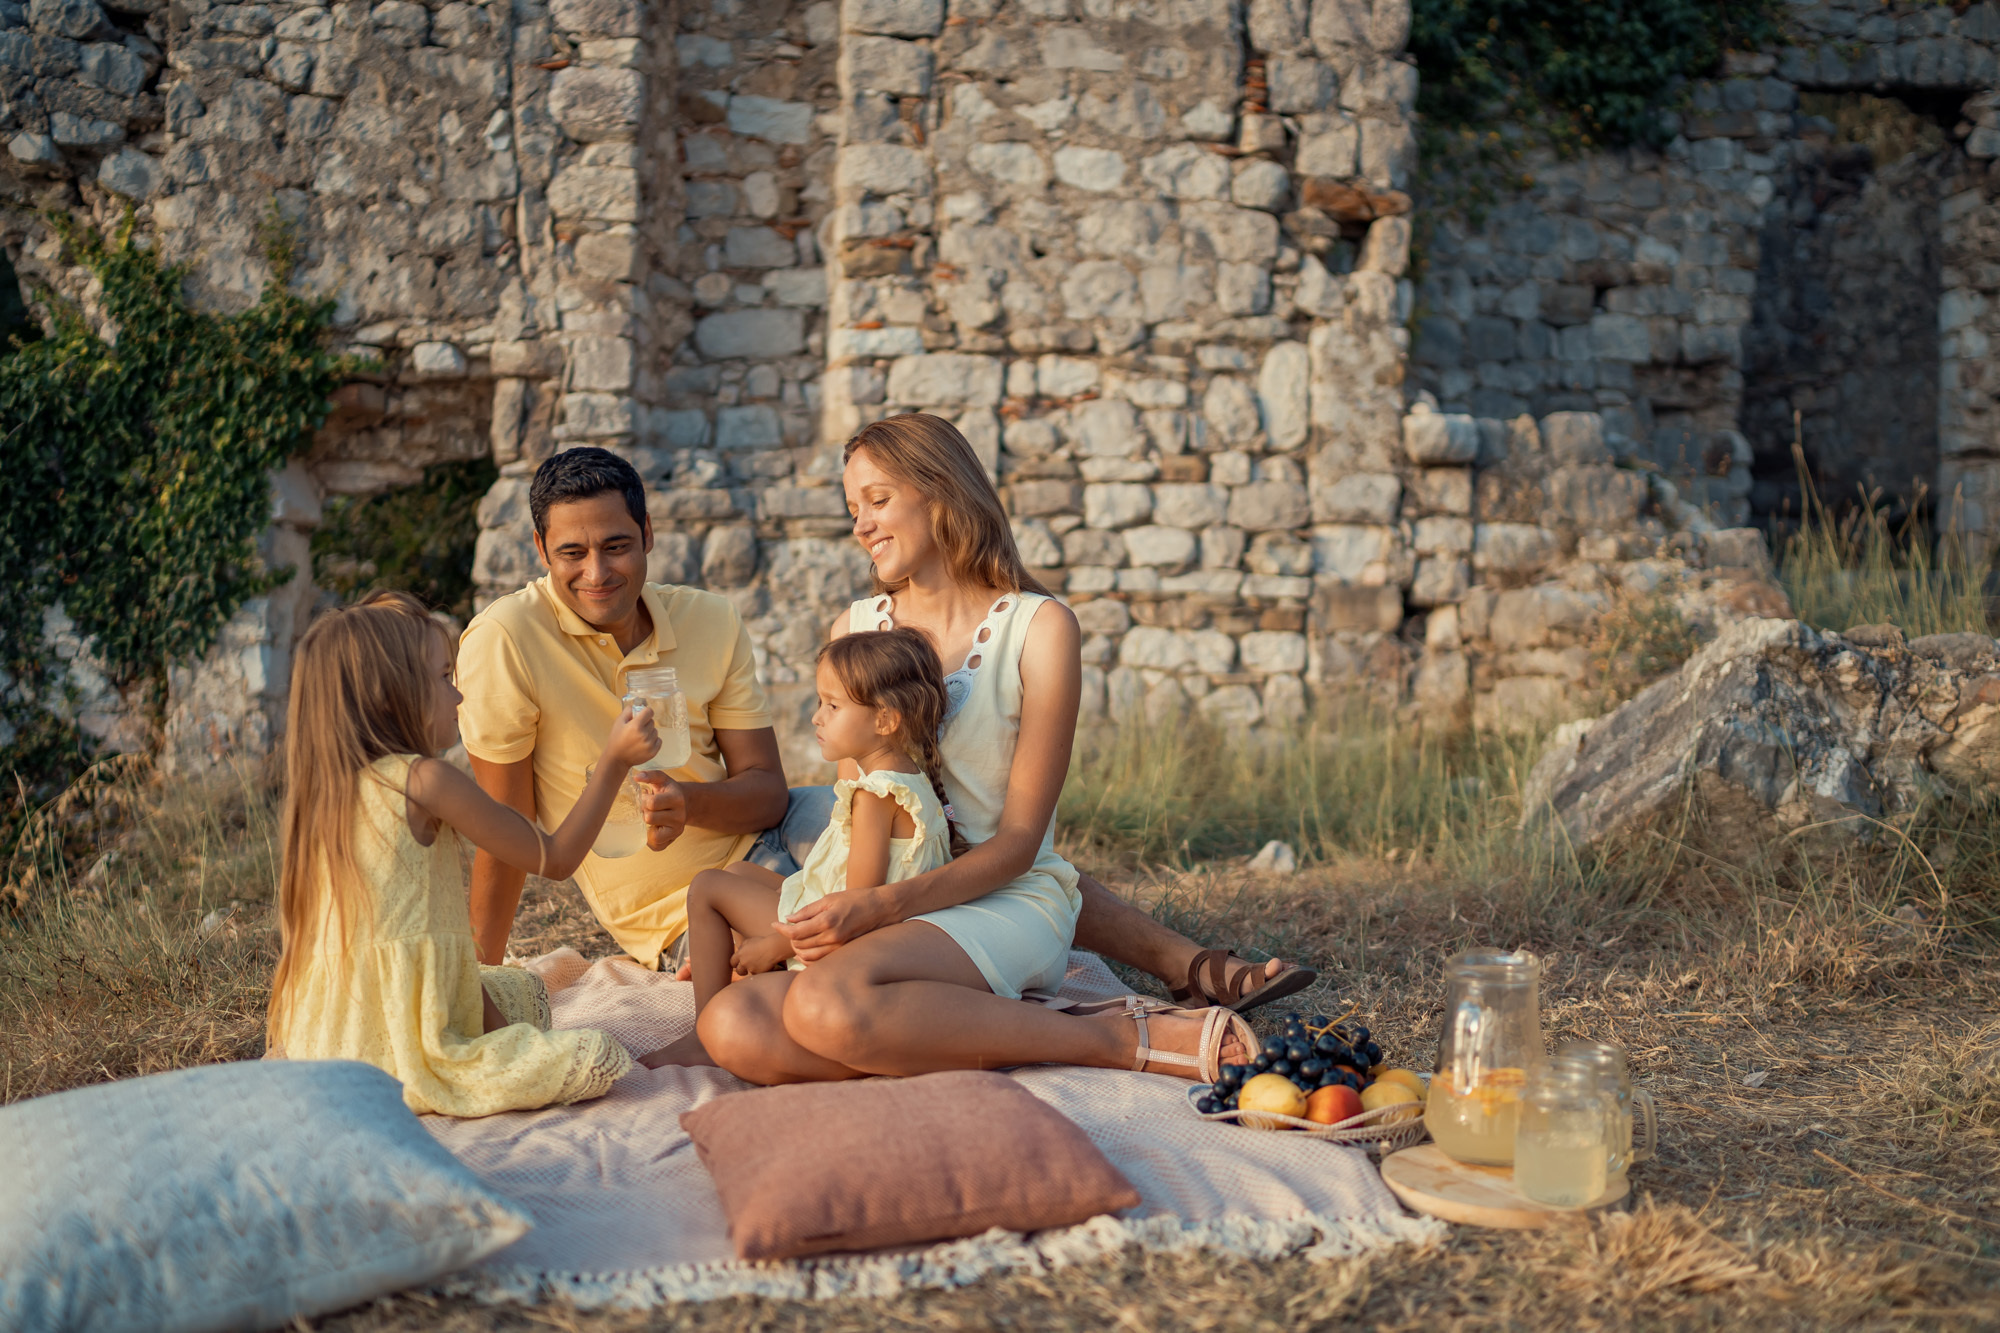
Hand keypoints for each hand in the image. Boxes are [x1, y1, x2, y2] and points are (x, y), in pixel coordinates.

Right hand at [604, 704, 659, 769]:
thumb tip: (636, 706)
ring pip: (655, 731)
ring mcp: (649, 744)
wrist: (617, 759)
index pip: (649, 712)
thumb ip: (627, 711)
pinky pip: (659, 741)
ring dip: (649, 732)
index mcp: (636, 726)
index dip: (645, 712)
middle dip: (646, 723)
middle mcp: (644, 735)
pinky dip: (653, 740)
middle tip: (637, 729)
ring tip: (639, 737)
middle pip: (652, 722)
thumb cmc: (616, 739)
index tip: (642, 715)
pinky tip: (644, 743)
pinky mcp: (653, 752)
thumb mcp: (618, 722)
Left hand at [633, 769, 686, 850]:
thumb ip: (650, 775)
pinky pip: (655, 846)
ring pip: (652, 835)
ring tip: (651, 818)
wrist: (685, 804)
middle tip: (647, 808)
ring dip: (647, 826)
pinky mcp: (673, 840)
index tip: (645, 797)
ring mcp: (677, 830)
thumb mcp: (662, 779)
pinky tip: (653, 828)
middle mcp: (680, 816)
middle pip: (650, 818)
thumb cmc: (668, 791)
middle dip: (644, 812)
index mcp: (677, 799)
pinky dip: (650, 838)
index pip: (652, 803)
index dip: (643, 800)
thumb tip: (637, 777)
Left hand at [730, 932, 793, 974]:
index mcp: (740, 954)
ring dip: (751, 970)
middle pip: (738, 971)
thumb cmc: (762, 942)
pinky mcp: (758, 973)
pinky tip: (764, 965)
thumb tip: (739, 951)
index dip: (735, 963)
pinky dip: (759, 971)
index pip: (732, 962)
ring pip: (748, 972)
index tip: (739, 963)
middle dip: (742, 970)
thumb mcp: (749, 941)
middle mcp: (744, 962)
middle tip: (746, 968)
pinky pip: (757, 974)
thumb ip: (742, 947)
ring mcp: (751, 968)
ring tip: (758, 965)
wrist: (773, 948)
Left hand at [774, 887, 893, 961]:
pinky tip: (806, 950)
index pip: (795, 932)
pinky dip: (808, 959)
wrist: (881, 908)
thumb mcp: (829, 898)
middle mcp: (832, 937)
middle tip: (787, 929)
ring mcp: (838, 948)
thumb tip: (789, 918)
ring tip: (796, 939)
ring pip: (808, 957)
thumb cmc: (855, 899)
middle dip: (789, 938)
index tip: (774, 924)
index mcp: (827, 921)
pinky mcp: (843, 952)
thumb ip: (807, 910)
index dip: (781, 929)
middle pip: (799, 946)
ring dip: (797, 950)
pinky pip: (820, 962)